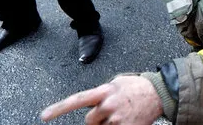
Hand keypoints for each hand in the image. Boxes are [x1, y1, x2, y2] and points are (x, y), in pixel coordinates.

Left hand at [41, 75, 161, 123]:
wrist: (159, 93)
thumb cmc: (137, 87)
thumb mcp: (117, 82)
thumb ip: (102, 92)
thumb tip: (91, 104)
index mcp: (105, 90)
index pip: (77, 99)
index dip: (59, 108)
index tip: (44, 116)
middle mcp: (108, 104)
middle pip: (89, 120)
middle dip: (97, 119)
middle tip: (111, 112)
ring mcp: (116, 118)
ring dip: (109, 124)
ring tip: (124, 114)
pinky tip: (126, 119)